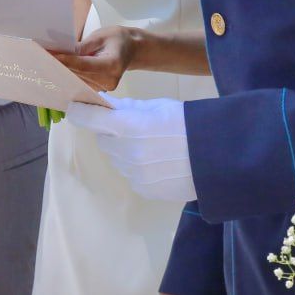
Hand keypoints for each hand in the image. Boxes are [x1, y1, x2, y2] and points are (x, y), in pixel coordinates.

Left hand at [51, 25, 142, 91]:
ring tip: (46, 60)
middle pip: (79, 73)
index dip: (66, 60)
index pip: (84, 65)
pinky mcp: (98, 89)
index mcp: (112, 65)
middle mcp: (109, 81)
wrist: (132, 50)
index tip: (49, 55)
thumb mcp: (101, 36)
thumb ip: (83, 46)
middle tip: (41, 56)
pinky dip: (69, 73)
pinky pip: (80, 81)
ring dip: (62, 70)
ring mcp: (104, 87)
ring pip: (77, 79)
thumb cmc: (118, 39)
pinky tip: (58, 66)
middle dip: (60, 64)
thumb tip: (63, 52)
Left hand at [66, 95, 195, 201]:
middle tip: (132, 128)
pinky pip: (131, 175)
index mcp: (127, 126)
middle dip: (111, 133)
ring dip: (125, 151)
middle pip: (103, 140)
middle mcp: (126, 152)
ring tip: (153, 146)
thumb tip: (104, 105)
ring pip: (117, 159)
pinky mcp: (144, 189)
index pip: (88, 118)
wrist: (219, 156)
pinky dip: (138, 168)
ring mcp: (134, 174)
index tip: (75, 108)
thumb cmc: (188, 123)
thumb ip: (126, 108)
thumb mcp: (157, 107)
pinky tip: (160, 162)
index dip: (80, 112)